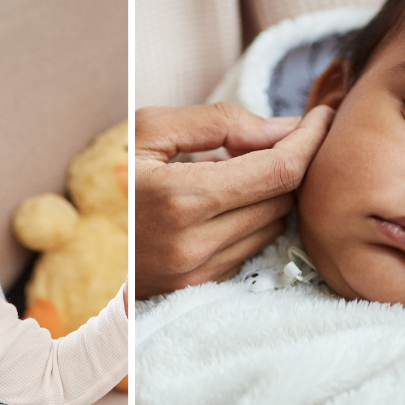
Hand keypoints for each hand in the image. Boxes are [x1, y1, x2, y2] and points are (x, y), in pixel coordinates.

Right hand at [135, 103, 331, 298]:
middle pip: (284, 197)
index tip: (324, 118)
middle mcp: (194, 242)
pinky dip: (255, 219)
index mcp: (182, 197)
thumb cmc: (117, 178)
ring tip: (247, 169)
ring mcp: (199, 271)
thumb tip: (283, 128)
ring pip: (275, 224)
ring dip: (275, 193)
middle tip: (288, 135)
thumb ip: (219, 123)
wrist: (80, 242)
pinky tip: (233, 201)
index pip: (279, 169)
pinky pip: (254, 246)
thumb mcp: (150, 131)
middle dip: (293, 162)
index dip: (310, 140)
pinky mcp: (202, 286)